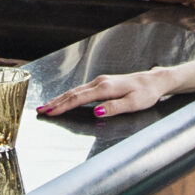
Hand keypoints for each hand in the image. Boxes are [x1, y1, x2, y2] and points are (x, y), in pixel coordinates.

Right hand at [37, 68, 170, 119]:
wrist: (155, 81)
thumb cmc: (146, 94)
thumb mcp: (133, 104)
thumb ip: (114, 108)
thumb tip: (95, 112)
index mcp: (105, 88)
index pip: (78, 98)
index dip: (62, 106)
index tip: (49, 113)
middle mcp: (100, 82)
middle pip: (72, 93)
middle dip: (55, 102)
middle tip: (40, 110)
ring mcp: (100, 81)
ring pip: (75, 91)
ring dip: (60, 99)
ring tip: (47, 106)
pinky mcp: (103, 83)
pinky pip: (81, 90)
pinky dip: (69, 96)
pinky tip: (64, 100)